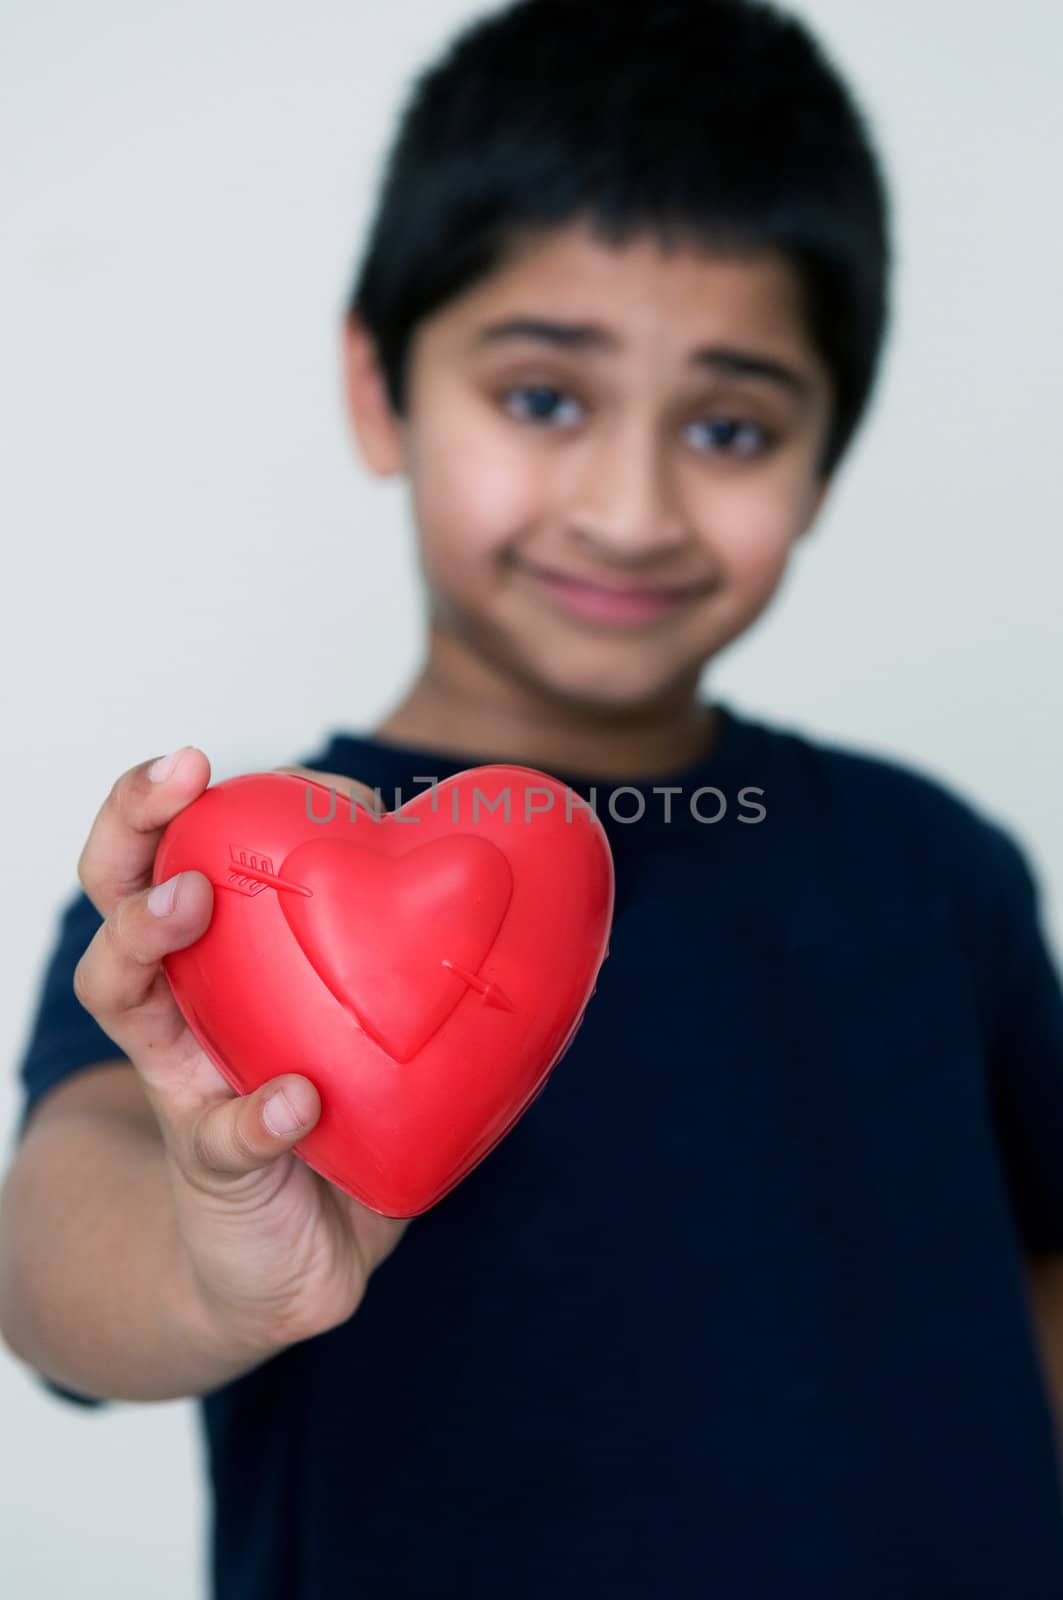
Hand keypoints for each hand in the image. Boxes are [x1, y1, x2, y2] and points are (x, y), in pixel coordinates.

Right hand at [73, 747, 409, 1365]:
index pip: (187, 858)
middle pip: (120, 898)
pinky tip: (296, 1098)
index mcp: (227, 962)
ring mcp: (187, 1084)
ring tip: (189, 902)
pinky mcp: (215, 1167)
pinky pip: (222, 1134)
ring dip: (147, 936)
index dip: (204, 804)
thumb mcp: (377, 1027)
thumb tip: (538, 889)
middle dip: (134, 827)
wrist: (293, 1265)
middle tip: (178, 776)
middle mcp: (186, 1009)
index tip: (250, 768)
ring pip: (124, 996)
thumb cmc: (340, 1121)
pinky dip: (257, 1113)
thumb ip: (428, 964)